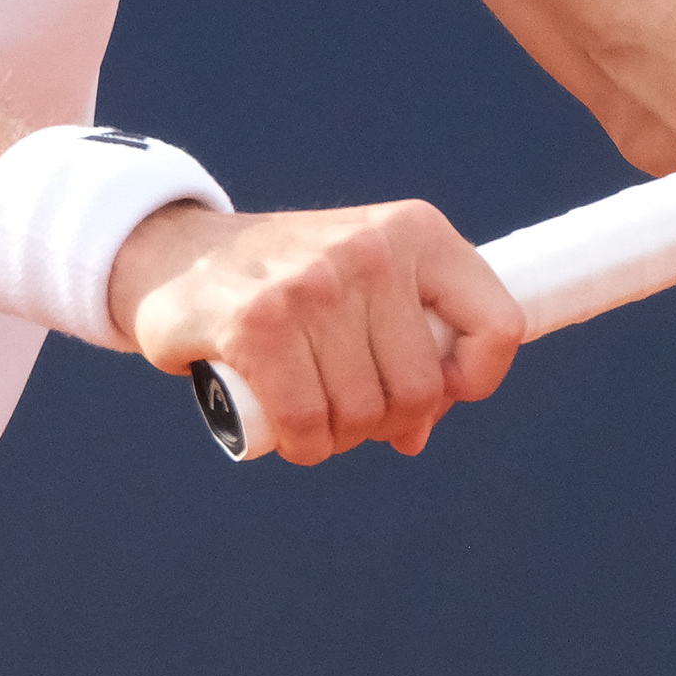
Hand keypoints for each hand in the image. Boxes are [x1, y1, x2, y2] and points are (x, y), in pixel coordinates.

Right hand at [110, 200, 522, 465]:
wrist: (175, 253)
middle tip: (348, 409)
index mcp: (414, 231)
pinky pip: (307, 421)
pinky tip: (288, 432)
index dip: (473, 381)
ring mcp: (314, 284)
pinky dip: (302, 445)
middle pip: (420, 389)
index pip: (500, 325)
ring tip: (310, 412)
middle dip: (385, 422)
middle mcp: (370, 250)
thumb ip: (405, 345)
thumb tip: (417, 433)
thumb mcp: (364, 283)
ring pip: (362, 413)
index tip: (436, 395)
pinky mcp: (258, 324)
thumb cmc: (285, 280)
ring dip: (336, 437)